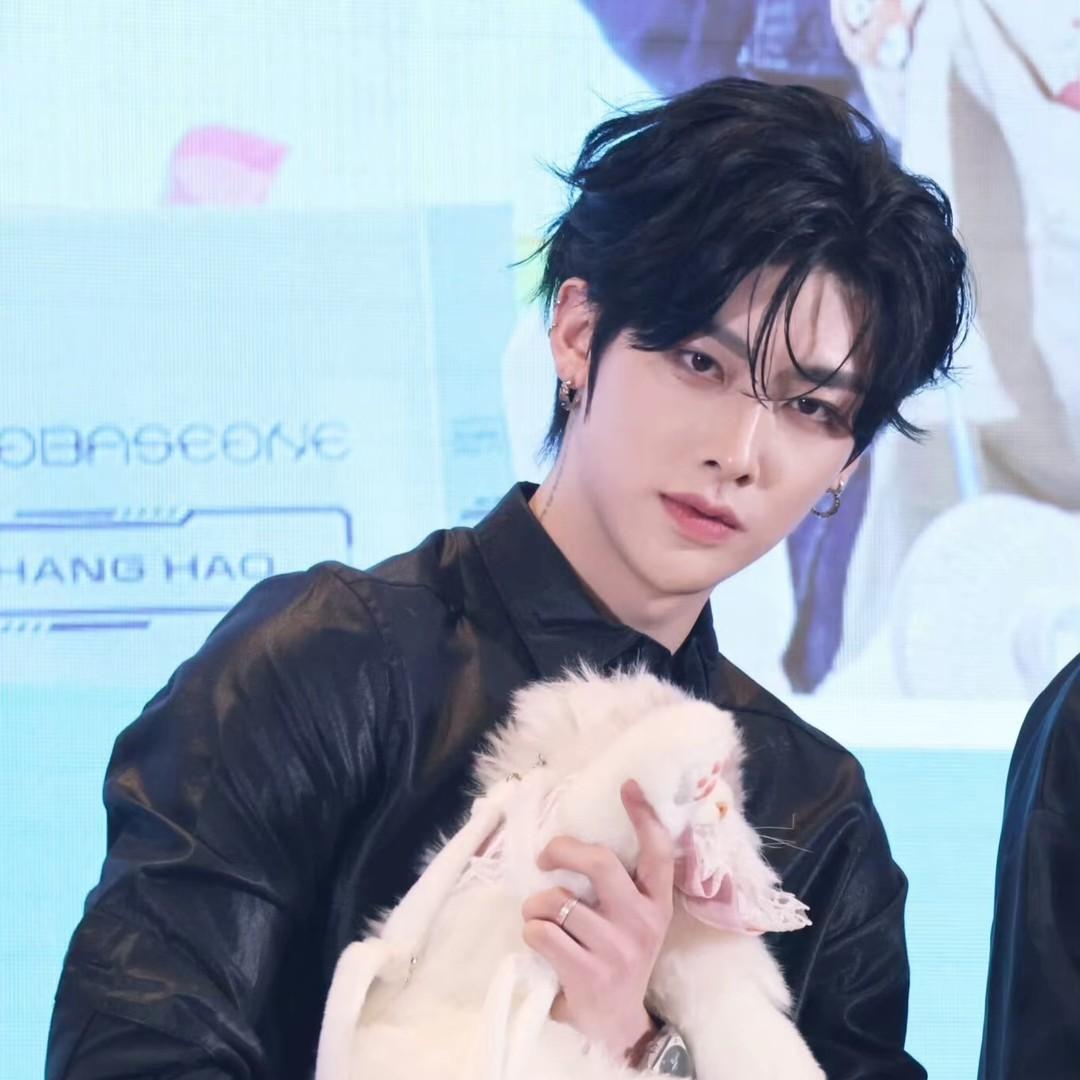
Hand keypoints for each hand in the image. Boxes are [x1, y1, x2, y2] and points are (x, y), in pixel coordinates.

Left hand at [521, 779, 674, 1062]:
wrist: (617, 1023)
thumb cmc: (617, 956)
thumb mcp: (633, 920)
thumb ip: (620, 884)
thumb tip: (579, 835)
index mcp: (657, 903)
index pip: (658, 852)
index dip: (643, 816)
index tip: (627, 786)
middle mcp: (642, 922)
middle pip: (601, 864)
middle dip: (563, 851)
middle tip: (546, 857)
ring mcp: (616, 950)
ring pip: (558, 900)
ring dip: (535, 904)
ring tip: (538, 915)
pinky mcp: (588, 974)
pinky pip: (542, 933)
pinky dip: (531, 931)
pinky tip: (540, 941)